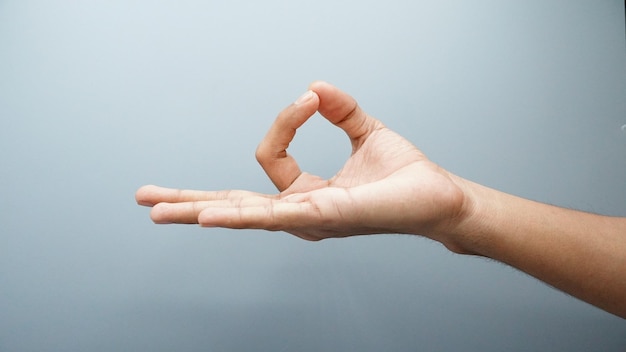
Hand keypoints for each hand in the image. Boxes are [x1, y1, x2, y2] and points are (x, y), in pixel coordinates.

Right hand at [136, 81, 468, 245]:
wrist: (440, 197)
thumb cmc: (405, 175)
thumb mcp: (366, 132)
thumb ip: (340, 110)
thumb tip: (315, 86)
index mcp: (305, 193)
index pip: (269, 159)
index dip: (286, 120)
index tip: (313, 97)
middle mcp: (300, 212)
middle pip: (232, 206)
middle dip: (189, 203)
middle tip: (148, 200)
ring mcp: (308, 220)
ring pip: (242, 215)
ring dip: (196, 212)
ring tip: (156, 212)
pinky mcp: (324, 218)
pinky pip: (273, 216)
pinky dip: (239, 216)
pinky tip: (208, 217)